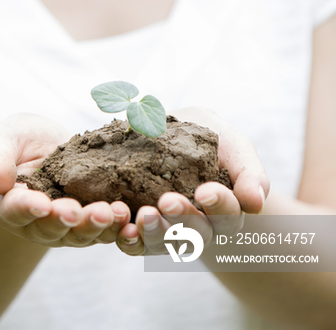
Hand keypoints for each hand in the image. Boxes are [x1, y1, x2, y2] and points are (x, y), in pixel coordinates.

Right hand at [0, 113, 130, 247]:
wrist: (44, 143)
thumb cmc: (16, 140)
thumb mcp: (0, 139)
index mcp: (9, 204)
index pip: (15, 210)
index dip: (27, 208)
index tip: (41, 204)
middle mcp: (37, 223)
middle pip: (51, 229)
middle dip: (67, 221)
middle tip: (80, 212)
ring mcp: (66, 225)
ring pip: (81, 234)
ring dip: (97, 226)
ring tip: (114, 212)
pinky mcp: (91, 221)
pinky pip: (105, 229)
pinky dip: (118, 226)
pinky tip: (131, 216)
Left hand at [115, 107, 269, 255]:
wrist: (177, 134)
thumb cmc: (213, 141)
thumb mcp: (235, 147)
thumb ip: (249, 173)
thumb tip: (255, 202)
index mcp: (229, 210)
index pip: (229, 215)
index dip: (219, 205)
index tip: (205, 191)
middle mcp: (203, 228)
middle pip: (197, 235)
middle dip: (183, 220)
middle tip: (168, 201)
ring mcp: (172, 232)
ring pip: (167, 244)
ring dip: (155, 233)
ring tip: (144, 215)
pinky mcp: (144, 231)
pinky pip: (137, 244)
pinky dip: (130, 239)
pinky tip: (123, 224)